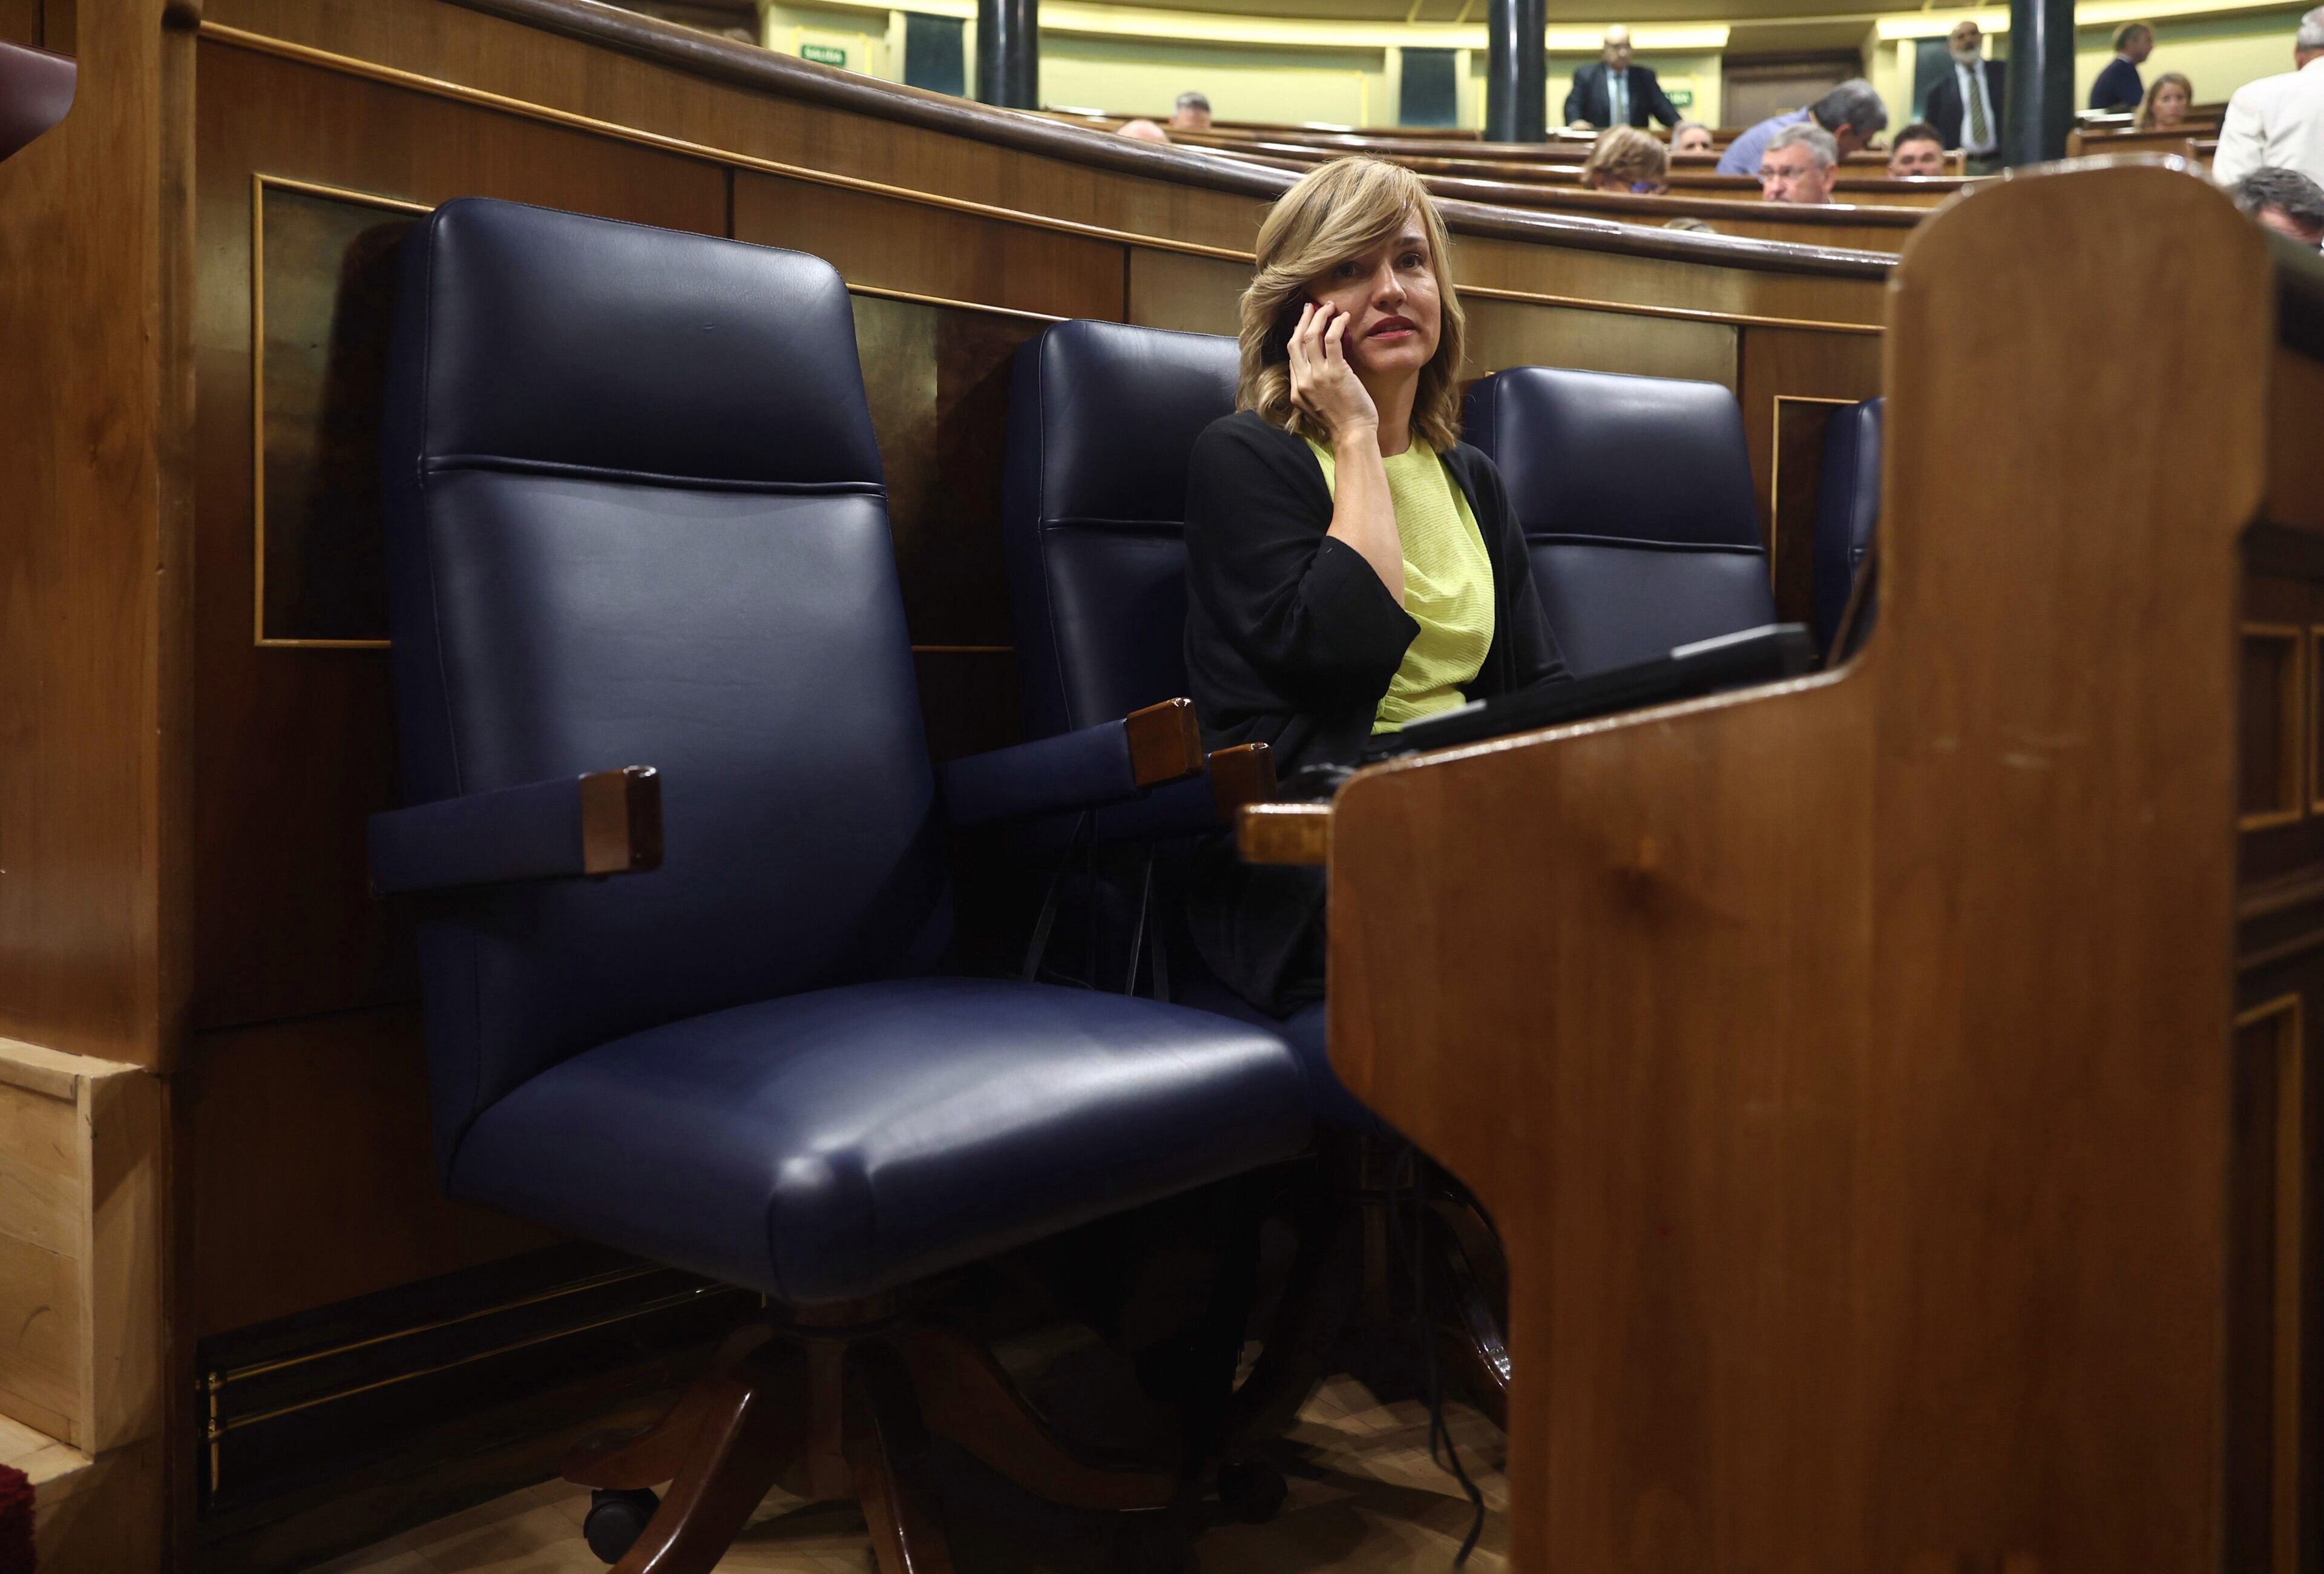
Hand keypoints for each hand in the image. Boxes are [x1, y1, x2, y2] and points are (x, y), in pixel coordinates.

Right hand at [1285, 302, 1378, 446]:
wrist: (1353, 435)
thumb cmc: (1341, 423)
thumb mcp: (1316, 407)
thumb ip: (1311, 389)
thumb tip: (1317, 369)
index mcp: (1296, 390)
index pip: (1292, 355)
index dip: (1298, 335)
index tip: (1306, 323)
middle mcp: (1303, 381)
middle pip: (1296, 341)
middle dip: (1303, 320)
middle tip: (1312, 306)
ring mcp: (1318, 376)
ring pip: (1311, 337)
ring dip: (1320, 317)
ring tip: (1329, 307)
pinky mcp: (1336, 373)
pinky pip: (1332, 340)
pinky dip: (1337, 325)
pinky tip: (1344, 318)